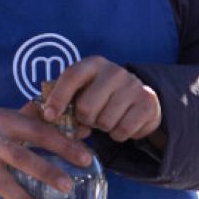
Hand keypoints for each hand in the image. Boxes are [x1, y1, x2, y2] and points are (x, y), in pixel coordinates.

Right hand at [0, 107, 93, 198]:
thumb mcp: (5, 115)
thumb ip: (33, 118)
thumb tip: (71, 122)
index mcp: (6, 121)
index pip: (38, 132)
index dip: (62, 144)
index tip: (85, 159)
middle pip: (19, 157)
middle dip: (43, 171)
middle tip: (67, 186)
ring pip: (0, 181)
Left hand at [39, 56, 162, 143]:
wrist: (137, 97)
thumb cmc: (100, 96)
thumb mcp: (82, 92)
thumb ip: (65, 103)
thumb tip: (52, 120)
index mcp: (93, 64)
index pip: (71, 77)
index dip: (58, 98)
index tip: (50, 116)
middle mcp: (114, 71)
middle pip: (86, 107)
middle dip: (84, 119)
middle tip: (91, 118)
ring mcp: (133, 86)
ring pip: (104, 122)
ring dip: (102, 127)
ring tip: (107, 118)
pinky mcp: (147, 103)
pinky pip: (122, 130)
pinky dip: (117, 135)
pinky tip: (121, 124)